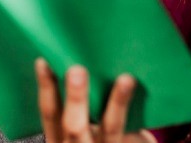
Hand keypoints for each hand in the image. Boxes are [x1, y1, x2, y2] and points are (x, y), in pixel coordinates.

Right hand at [35, 60, 150, 142]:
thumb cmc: (101, 134)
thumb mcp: (83, 124)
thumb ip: (82, 103)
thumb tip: (83, 56)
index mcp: (61, 139)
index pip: (50, 113)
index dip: (46, 88)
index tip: (43, 61)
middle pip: (74, 126)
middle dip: (75, 98)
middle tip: (77, 70)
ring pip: (111, 128)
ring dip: (118, 102)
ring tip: (126, 79)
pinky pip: (136, 135)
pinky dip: (143, 116)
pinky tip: (147, 94)